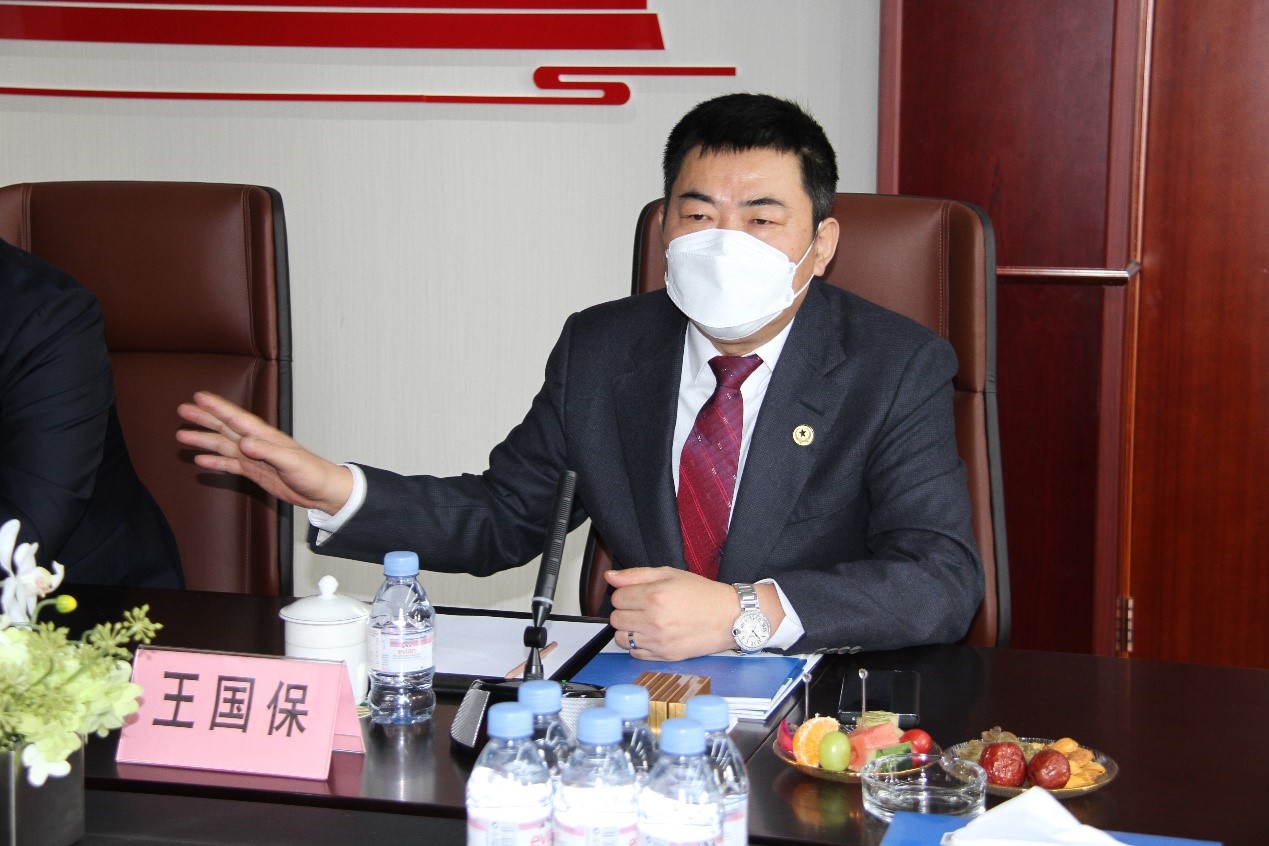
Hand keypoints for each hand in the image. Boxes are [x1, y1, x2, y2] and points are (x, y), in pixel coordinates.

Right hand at [175, 391, 352, 513]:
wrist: (322, 491)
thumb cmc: (313, 473)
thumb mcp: (291, 462)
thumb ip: (268, 452)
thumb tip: (244, 444)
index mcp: (265, 437)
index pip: (237, 418)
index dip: (218, 407)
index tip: (199, 397)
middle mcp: (256, 444)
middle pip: (225, 428)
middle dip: (204, 418)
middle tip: (183, 410)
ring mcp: (254, 457)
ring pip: (223, 445)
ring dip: (204, 440)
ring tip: (183, 436)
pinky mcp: (255, 471)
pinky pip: (230, 465)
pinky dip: (215, 463)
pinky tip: (200, 461)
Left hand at [605, 567, 738, 660]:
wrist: (729, 617)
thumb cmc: (702, 594)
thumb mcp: (670, 574)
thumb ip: (636, 575)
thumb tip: (610, 577)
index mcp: (654, 596)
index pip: (617, 598)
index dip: (625, 594)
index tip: (638, 594)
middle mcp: (654, 620)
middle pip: (615, 619)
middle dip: (625, 611)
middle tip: (642, 608)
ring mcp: (659, 641)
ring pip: (621, 638)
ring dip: (629, 630)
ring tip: (646, 622)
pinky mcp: (665, 656)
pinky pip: (635, 653)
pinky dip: (638, 645)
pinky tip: (652, 635)